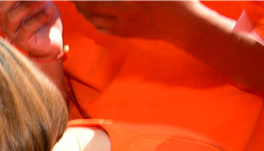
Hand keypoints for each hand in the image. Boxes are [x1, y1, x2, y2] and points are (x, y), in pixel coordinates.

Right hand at [0, 1, 65, 61]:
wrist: (54, 39)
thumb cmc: (45, 17)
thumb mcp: (38, 2)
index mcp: (7, 9)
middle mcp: (5, 21)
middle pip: (2, 6)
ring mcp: (12, 32)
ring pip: (12, 17)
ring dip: (28, 6)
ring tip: (43, 0)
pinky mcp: (21, 41)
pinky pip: (26, 28)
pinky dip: (38, 18)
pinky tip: (49, 11)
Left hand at [72, 1, 194, 40]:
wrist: (186, 26)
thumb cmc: (175, 0)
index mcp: (129, 4)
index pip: (93, 1)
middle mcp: (123, 18)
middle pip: (89, 11)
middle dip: (78, 1)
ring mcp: (124, 28)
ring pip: (93, 21)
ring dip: (83, 10)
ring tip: (79, 1)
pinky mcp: (126, 35)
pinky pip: (102, 28)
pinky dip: (93, 19)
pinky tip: (91, 12)